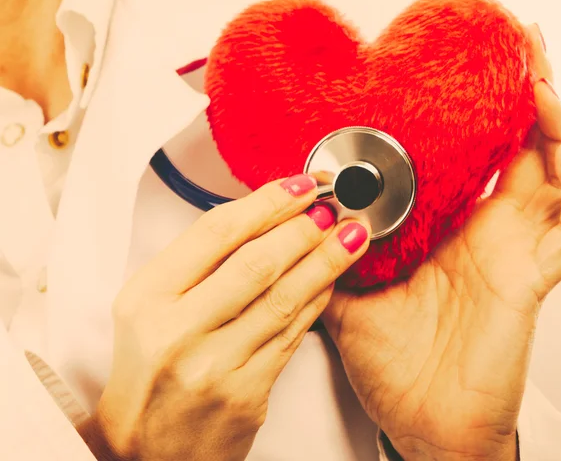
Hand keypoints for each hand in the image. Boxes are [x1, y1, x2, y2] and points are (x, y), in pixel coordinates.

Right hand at [86, 175, 369, 460]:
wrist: (149, 447)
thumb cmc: (151, 367)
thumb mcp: (153, 305)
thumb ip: (199, 263)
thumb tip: (263, 216)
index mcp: (148, 296)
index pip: (216, 231)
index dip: (266, 202)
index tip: (300, 186)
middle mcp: (177, 330)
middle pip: (256, 261)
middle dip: (304, 227)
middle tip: (333, 207)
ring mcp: (213, 366)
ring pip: (284, 298)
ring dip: (325, 260)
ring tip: (351, 235)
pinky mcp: (246, 395)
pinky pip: (293, 335)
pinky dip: (317, 301)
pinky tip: (333, 279)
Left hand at [322, 26, 560, 460]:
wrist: (421, 422)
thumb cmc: (393, 362)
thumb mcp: (345, 293)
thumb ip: (322, 252)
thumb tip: (294, 215)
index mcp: (444, 228)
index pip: (467, 154)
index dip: (471, 112)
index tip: (458, 69)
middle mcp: (484, 230)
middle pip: (514, 147)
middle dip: (518, 95)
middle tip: (514, 42)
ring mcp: (513, 249)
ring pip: (550, 170)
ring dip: (548, 120)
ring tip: (535, 72)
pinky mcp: (532, 275)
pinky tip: (557, 145)